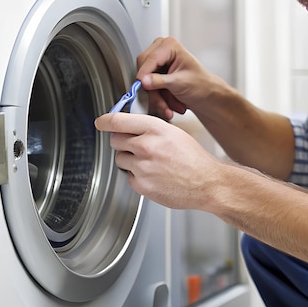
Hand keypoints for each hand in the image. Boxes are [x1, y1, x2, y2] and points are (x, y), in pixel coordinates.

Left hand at [95, 112, 220, 209]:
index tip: (101, 122)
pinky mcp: (141, 185)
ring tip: (149, 162)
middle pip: (115, 140)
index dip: (106, 121)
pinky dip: (137, 176)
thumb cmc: (194, 158)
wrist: (207, 183)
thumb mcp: (174, 133)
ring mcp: (142, 167)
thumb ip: (150, 129)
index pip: (119, 121)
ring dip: (129, 159)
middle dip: (122, 141)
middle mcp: (146, 146)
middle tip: (135, 145)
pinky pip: (128, 176)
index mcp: (156, 129)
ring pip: (120, 159)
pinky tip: (153, 175)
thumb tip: (131, 128)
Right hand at [136, 36, 221, 120]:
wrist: (208, 96)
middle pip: (144, 71)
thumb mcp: (180, 83)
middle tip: (163, 103)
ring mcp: (159, 62)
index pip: (148, 59)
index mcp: (170, 46)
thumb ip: (160, 81)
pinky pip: (150, 87)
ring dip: (158, 97)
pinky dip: (159, 98)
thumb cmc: (202, 85)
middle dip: (153, 90)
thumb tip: (143, 81)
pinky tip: (169, 104)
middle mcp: (162, 51)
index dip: (144, 75)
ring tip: (171, 106)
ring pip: (146, 82)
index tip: (142, 88)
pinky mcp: (158, 74)